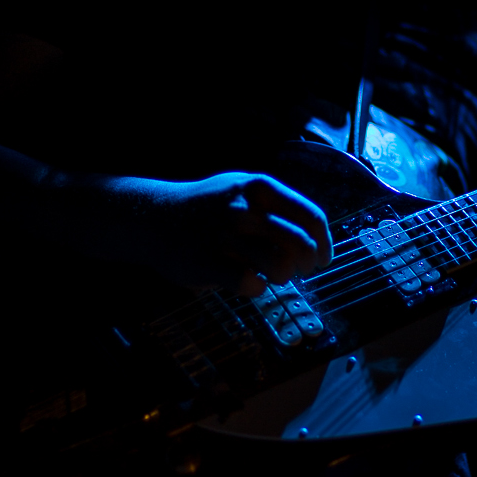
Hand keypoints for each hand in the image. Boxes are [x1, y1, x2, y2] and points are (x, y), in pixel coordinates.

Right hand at [141, 172, 332, 297]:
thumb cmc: (206, 207)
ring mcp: (225, 235)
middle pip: (301, 244)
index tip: (323, 258)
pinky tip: (249, 282)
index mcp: (260, 188)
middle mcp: (245, 209)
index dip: (324, 243)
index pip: (311, 217)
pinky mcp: (207, 262)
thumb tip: (315, 234)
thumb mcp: (241, 189)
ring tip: (271, 276)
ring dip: (283, 278)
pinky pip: (250, 283)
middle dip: (307, 264)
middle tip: (299, 271)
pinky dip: (257, 288)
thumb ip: (276, 205)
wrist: (152, 217)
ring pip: (280, 266)